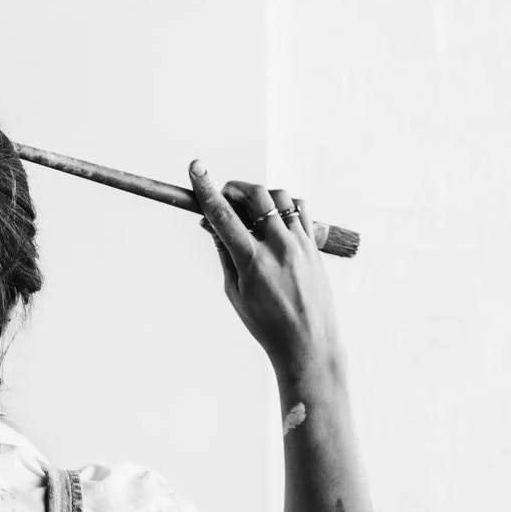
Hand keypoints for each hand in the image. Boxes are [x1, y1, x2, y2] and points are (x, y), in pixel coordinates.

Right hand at [186, 160, 343, 385]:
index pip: (223, 215)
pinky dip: (284, 205)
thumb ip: (224, 253)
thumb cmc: (266, 323)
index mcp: (252, 261)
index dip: (206, 189)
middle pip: (255, 196)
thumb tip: (211, 224)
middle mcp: (279, 247)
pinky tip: (274, 218)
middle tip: (224, 196)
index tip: (196, 168)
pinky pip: (300, 209)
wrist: (308, 343)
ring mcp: (300, 244)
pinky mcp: (314, 246)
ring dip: (260, 195)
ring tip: (249, 210)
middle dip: (234, 189)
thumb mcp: (235, 292)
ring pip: (280, 196)